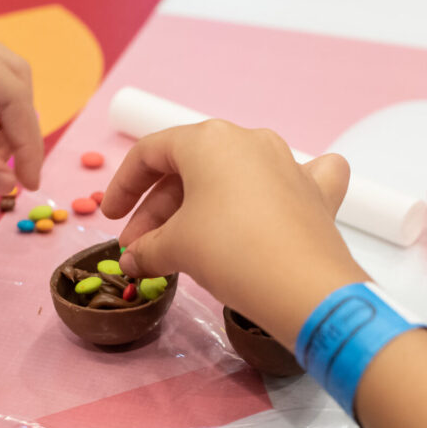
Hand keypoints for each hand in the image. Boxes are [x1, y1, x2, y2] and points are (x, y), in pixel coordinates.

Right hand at [101, 120, 367, 347]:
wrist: (303, 287)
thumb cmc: (229, 251)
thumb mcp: (175, 248)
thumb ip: (147, 249)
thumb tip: (133, 260)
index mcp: (208, 140)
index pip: (150, 153)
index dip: (123, 186)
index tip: (110, 218)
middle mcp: (248, 140)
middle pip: (190, 169)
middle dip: (158, 209)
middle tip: (140, 249)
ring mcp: (287, 163)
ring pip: (233, 176)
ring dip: (201, 208)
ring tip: (182, 247)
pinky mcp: (316, 192)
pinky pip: (295, 179)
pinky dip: (277, 190)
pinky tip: (274, 202)